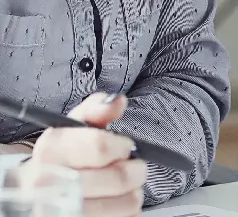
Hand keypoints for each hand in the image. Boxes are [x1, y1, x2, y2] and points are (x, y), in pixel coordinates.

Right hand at [29, 93, 146, 216]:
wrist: (32, 191)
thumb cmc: (59, 157)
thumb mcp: (72, 126)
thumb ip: (96, 110)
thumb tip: (117, 102)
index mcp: (49, 152)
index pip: (100, 146)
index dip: (122, 146)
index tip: (126, 147)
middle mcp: (48, 185)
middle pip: (117, 178)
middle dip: (135, 171)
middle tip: (135, 168)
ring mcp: (57, 212)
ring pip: (122, 205)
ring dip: (132, 195)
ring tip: (125, 189)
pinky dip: (124, 213)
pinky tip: (114, 205)